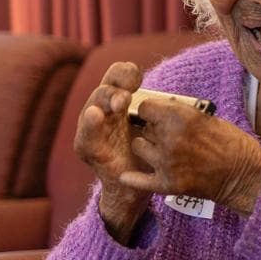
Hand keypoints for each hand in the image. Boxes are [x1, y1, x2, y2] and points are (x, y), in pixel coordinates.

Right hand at [73, 62, 152, 244]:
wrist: (140, 186)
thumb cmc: (150, 150)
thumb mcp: (158, 126)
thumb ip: (161, 109)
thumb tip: (173, 96)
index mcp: (119, 101)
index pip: (117, 77)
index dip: (125, 73)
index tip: (137, 77)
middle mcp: (103, 111)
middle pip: (105, 90)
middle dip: (116, 90)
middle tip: (128, 96)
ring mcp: (94, 130)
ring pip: (93, 107)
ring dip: (105, 102)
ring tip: (117, 102)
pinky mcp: (91, 149)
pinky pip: (87, 136)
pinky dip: (91, 126)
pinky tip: (95, 115)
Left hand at [118, 97, 260, 213]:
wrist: (246, 176)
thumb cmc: (234, 145)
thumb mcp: (210, 119)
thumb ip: (183, 115)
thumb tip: (161, 109)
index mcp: (183, 118)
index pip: (146, 107)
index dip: (151, 110)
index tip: (156, 114)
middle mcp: (171, 138)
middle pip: (144, 127)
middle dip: (153, 129)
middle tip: (167, 134)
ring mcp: (167, 162)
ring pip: (139, 147)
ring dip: (147, 148)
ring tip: (161, 151)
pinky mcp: (167, 184)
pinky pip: (137, 179)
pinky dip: (133, 177)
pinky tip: (128, 175)